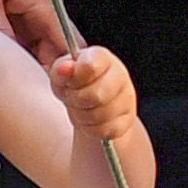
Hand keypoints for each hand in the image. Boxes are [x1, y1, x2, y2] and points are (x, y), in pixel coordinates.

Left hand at [45, 41, 140, 156]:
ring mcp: (126, 99)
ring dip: (81, 115)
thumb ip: (61, 69)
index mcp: (102, 58)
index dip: (75, 77)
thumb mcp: (61, 75)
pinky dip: (90, 128)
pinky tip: (88, 119)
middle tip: (72, 96)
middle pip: (95, 95)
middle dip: (76, 100)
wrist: (90, 107)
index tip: (70, 81)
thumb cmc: (75, 85)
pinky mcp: (126, 121)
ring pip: (99, 115)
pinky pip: (104, 130)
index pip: (90, 66)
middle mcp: (120, 76)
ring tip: (79, 107)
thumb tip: (64, 68)